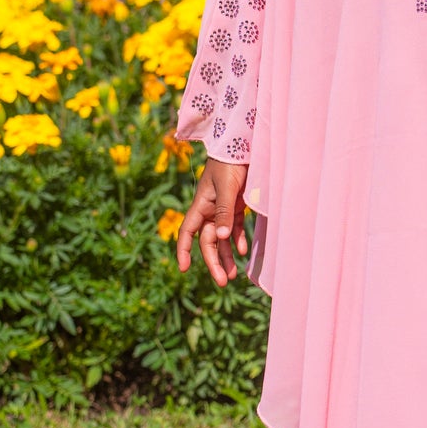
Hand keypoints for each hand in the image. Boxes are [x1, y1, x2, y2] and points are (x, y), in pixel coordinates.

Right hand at [176, 159, 249, 286]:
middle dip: (213, 262)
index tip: (184, 269)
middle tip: (222, 282)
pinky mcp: (237, 205)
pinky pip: (235, 228)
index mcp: (200, 205)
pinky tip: (243, 251)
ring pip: (222, 238)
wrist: (243, 145)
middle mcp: (209, 210)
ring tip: (233, 275)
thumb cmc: (231, 163)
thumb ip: (224, 212)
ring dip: (226, 255)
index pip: (187, 233)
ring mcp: (223, 208)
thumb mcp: (227, 188)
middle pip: (207, 241)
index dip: (183, 250)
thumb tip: (220, 238)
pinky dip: (238, 240)